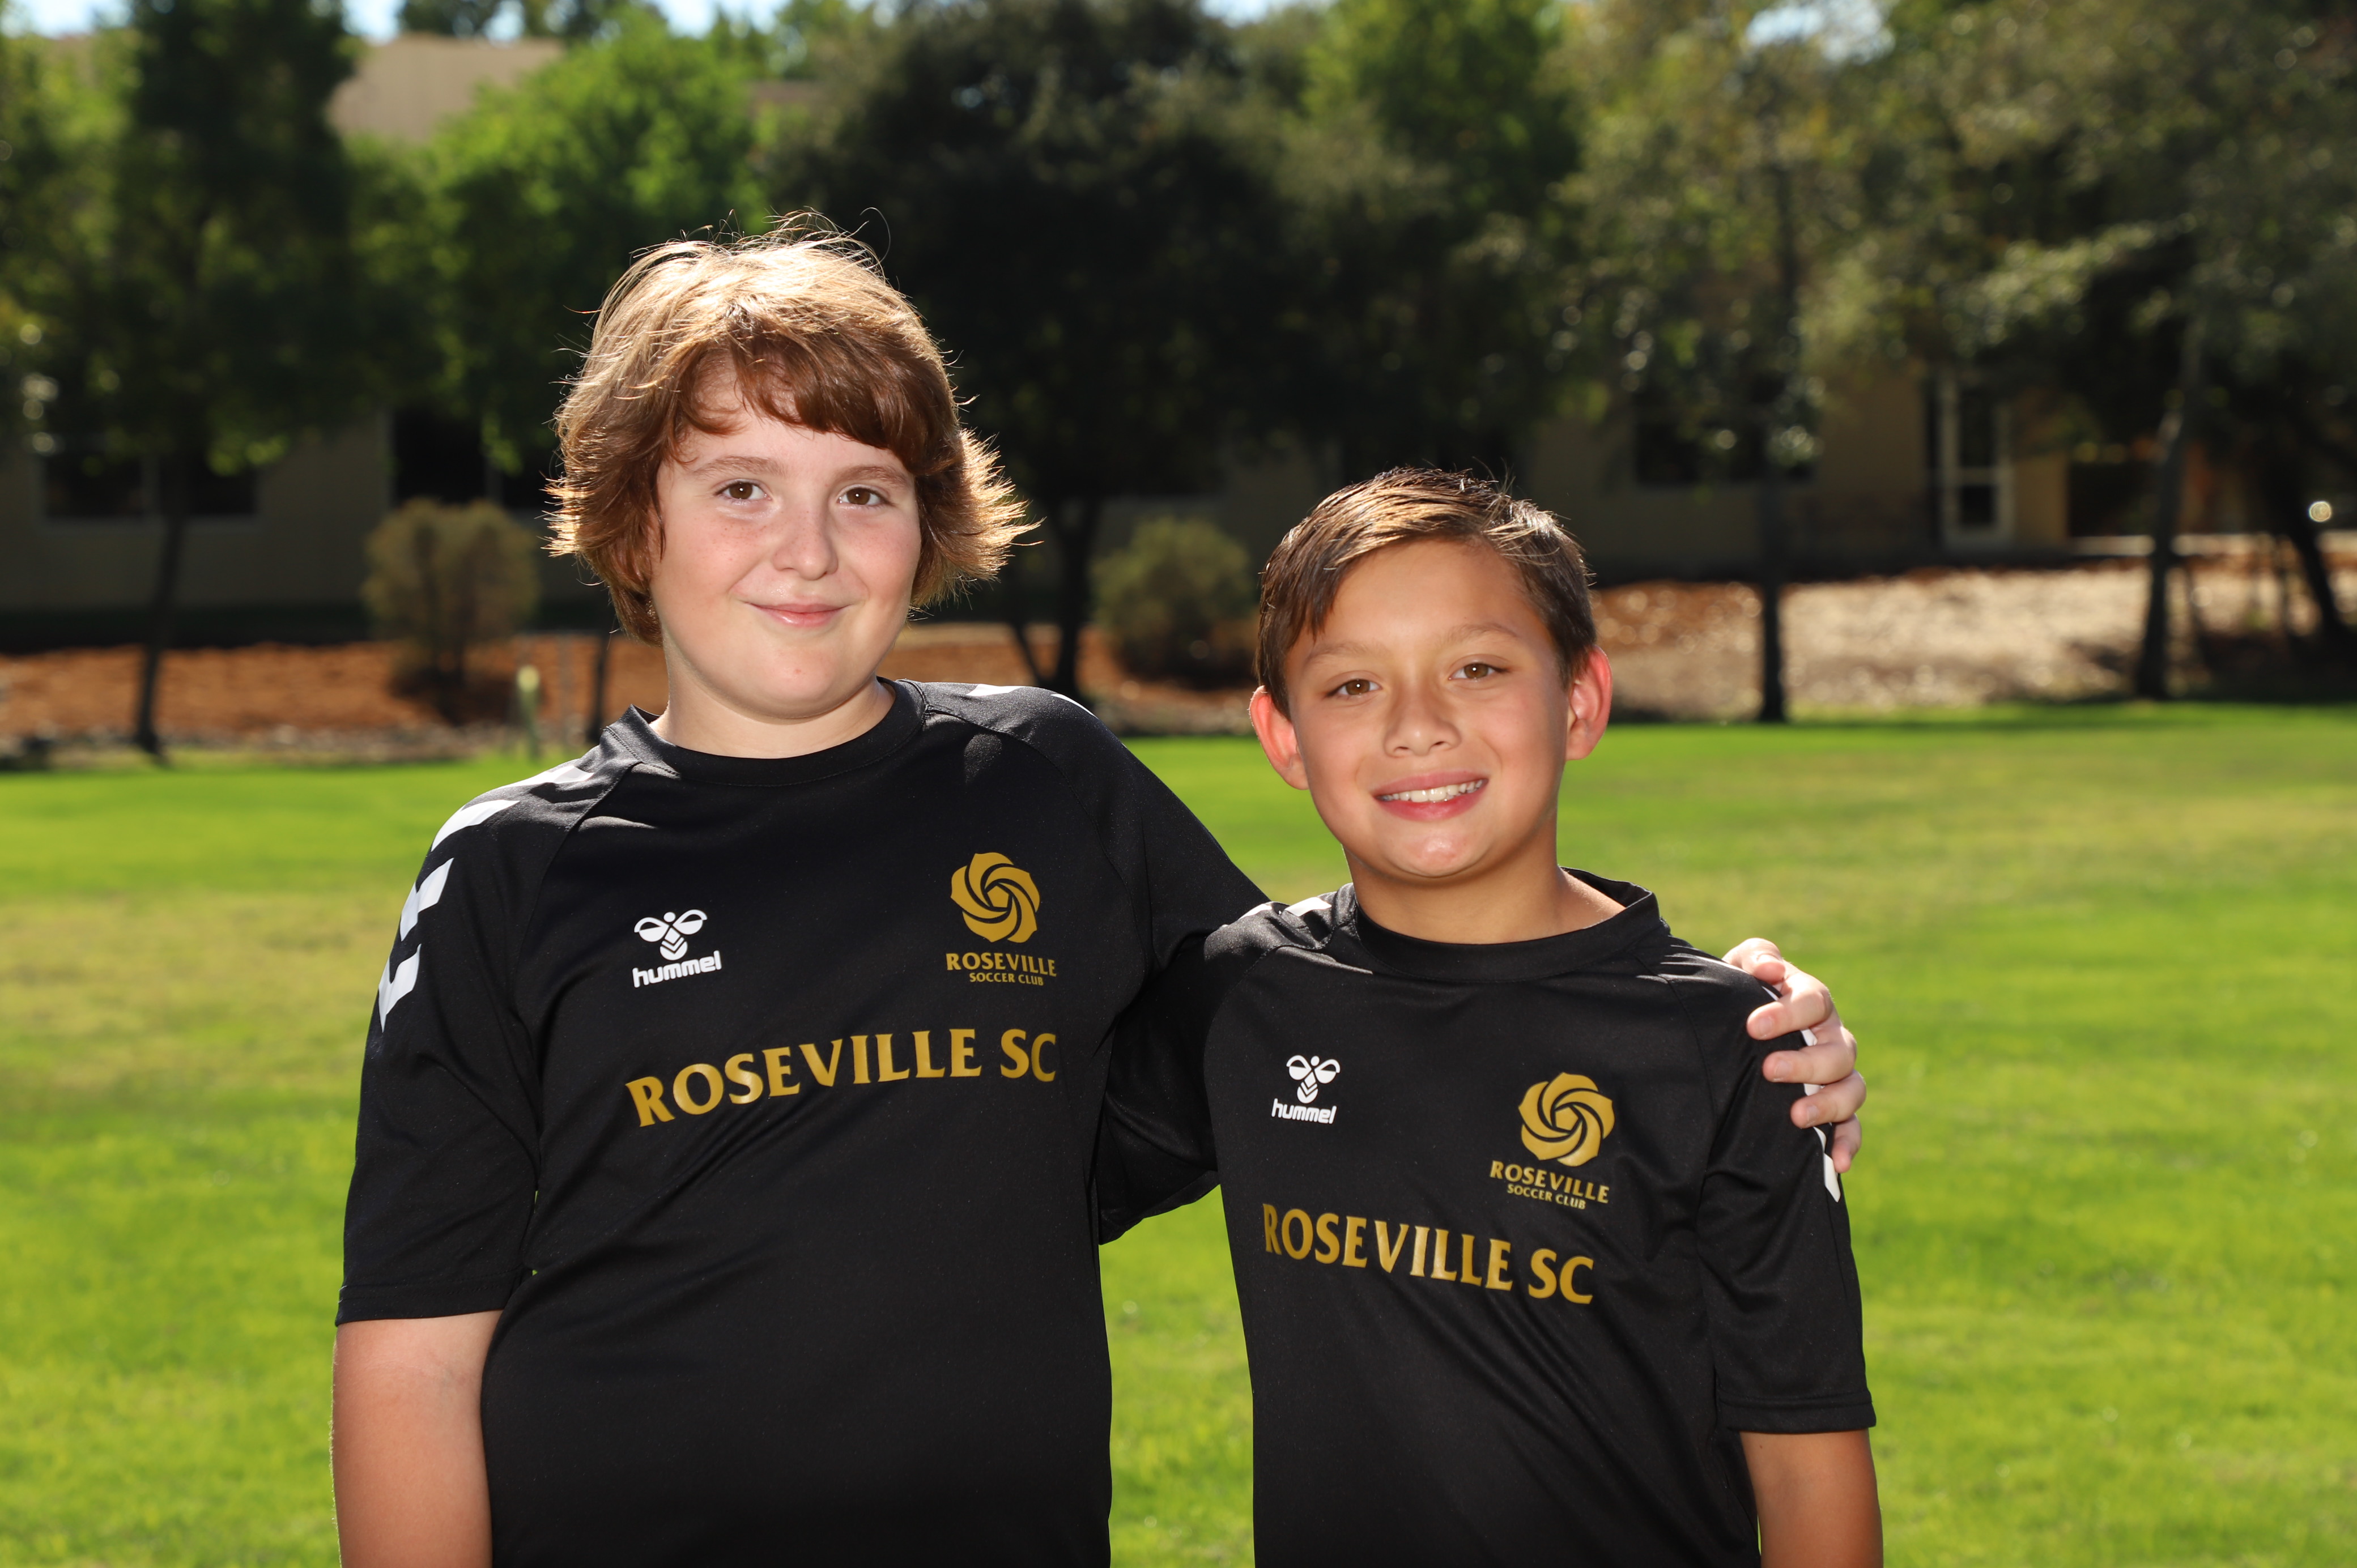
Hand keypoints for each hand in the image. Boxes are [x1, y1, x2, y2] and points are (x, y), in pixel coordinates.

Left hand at [1723, 938, 1864, 1172]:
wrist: (1731, 1035)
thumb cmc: (1736, 998)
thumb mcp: (1738, 970)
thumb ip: (1756, 957)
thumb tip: (1771, 968)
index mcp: (1811, 1001)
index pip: (1815, 1001)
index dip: (1789, 1013)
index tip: (1753, 1026)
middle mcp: (1830, 1037)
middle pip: (1838, 1050)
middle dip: (1806, 1062)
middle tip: (1768, 1069)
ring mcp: (1835, 1075)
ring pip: (1852, 1089)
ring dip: (1829, 1103)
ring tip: (1796, 1115)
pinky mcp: (1832, 1110)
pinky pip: (1852, 1128)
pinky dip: (1848, 1143)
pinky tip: (1837, 1163)